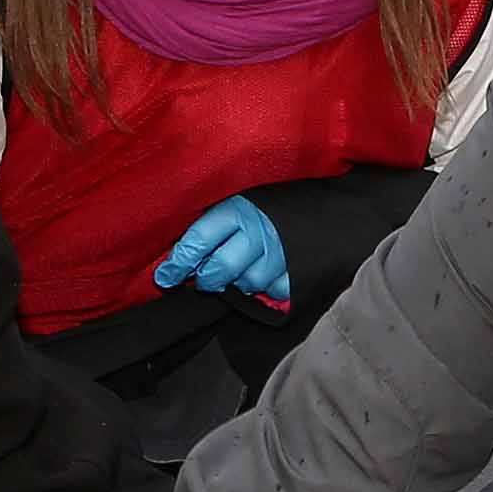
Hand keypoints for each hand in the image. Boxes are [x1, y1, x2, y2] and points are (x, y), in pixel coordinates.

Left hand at [154, 195, 288, 311]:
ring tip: (240, 272)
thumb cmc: (275, 204)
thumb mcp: (242, 199)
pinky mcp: (300, 272)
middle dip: (207, 278)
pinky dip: (267, 289)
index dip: (178, 263)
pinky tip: (266, 277)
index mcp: (239, 210)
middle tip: (204, 278)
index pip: (199, 241)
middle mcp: (259, 232)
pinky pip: (274, 292)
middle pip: (221, 268)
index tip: (165, 276)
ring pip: (247, 283)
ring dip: (238, 284)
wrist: (327, 208)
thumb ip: (216, 223)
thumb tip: (181, 252)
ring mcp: (281, 254)